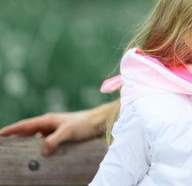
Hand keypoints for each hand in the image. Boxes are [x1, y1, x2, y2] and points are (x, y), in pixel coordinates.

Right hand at [0, 100, 118, 155]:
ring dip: (26, 142)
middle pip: (27, 130)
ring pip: (36, 136)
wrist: (99, 121)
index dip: (11, 130)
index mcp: (48, 120)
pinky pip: (45, 140)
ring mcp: (55, 128)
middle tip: (4, 145)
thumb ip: (54, 140)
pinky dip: (38, 146)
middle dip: (15, 136)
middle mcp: (49, 123)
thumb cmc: (85, 123)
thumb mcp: (68, 131)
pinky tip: (37, 153)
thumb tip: (42, 151)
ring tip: (16, 151)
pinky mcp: (61, 134)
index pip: (24, 125)